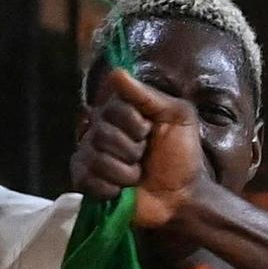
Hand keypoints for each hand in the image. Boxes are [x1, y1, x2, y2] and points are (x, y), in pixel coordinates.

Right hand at [78, 68, 210, 226]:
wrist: (182, 197)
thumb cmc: (181, 156)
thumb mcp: (178, 117)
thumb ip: (148, 95)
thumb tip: (115, 71)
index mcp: (120, 112)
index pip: (113, 108)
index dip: (134, 123)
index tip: (150, 131)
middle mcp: (101, 130)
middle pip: (102, 133)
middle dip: (132, 150)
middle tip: (145, 158)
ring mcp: (91, 156)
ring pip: (96, 158)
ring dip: (125, 172)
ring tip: (137, 176)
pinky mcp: (86, 182)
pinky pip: (85, 179)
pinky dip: (109, 188)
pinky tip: (121, 191)